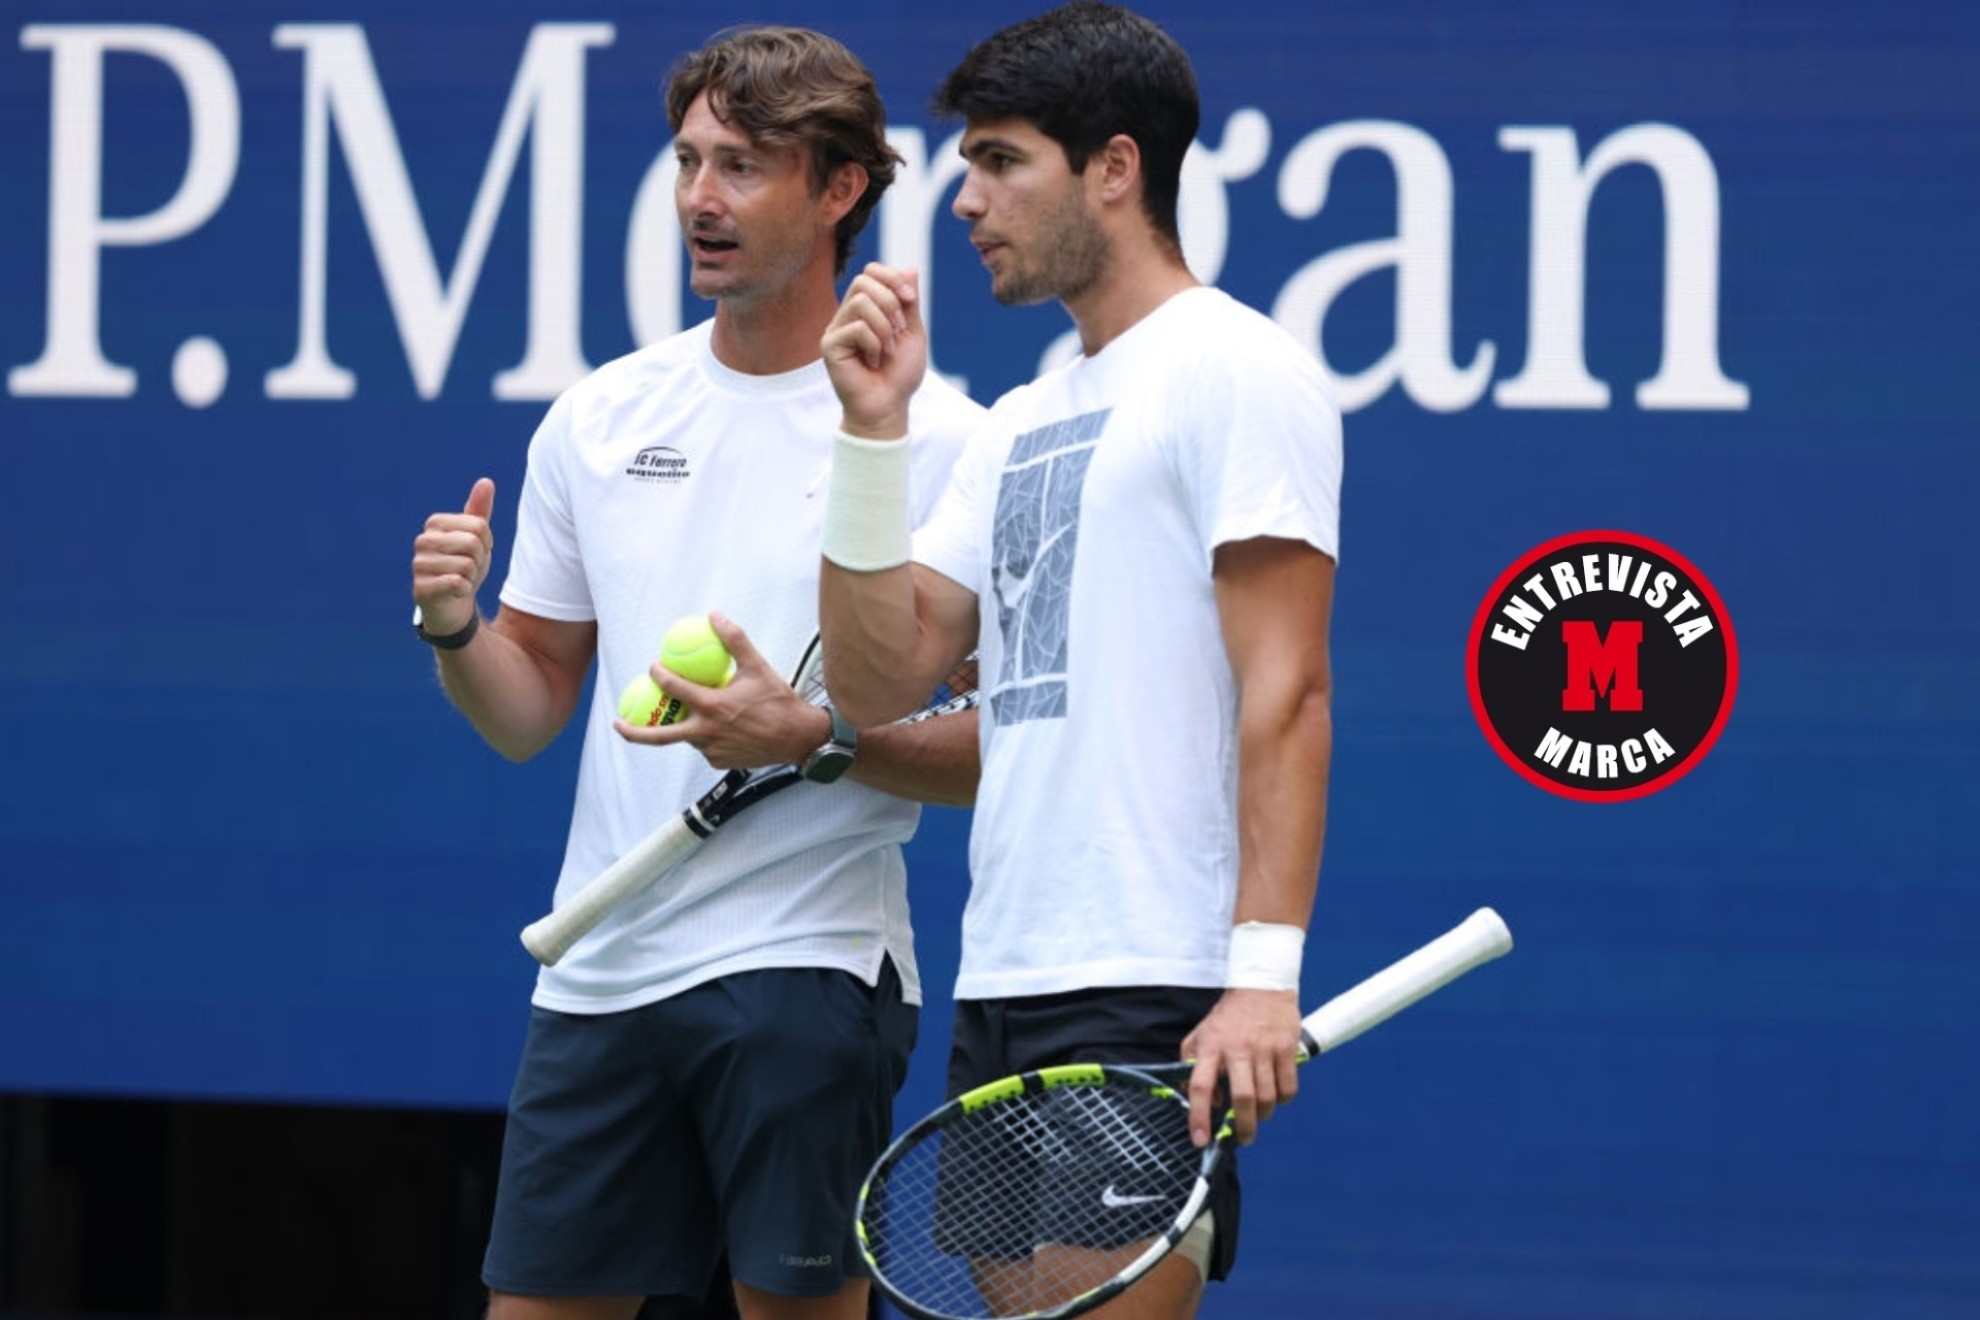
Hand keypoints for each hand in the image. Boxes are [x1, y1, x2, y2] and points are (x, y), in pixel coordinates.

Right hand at [412, 478, 494, 634]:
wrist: (452, 605)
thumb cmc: (464, 566)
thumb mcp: (477, 538)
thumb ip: (479, 511)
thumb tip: (486, 481)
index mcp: (435, 524)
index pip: (479, 525)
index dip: (486, 544)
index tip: (475, 553)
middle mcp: (422, 541)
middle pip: (472, 543)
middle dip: (479, 560)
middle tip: (468, 569)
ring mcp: (418, 565)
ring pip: (467, 565)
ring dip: (471, 577)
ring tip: (460, 579)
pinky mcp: (420, 588)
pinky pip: (457, 583)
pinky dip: (464, 590)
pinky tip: (455, 592)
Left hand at [614, 613, 830, 768]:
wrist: (799, 738)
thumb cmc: (779, 702)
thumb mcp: (758, 666)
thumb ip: (734, 640)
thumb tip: (715, 615)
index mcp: (712, 707)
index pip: (674, 689)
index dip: (659, 675)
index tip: (653, 667)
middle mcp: (706, 733)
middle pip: (659, 736)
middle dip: (633, 731)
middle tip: (618, 722)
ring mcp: (712, 751)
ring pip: (687, 737)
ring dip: (683, 726)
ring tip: (684, 714)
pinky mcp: (719, 763)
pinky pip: (705, 747)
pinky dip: (706, 736)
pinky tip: (718, 726)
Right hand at [821, 263, 924, 438]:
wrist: (888, 407)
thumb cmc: (899, 375)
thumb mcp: (912, 332)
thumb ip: (908, 302)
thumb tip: (910, 268)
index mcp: (866, 308)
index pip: (871, 272)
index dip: (892, 277)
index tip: (911, 298)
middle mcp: (847, 315)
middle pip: (864, 280)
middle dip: (890, 301)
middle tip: (899, 329)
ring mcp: (836, 329)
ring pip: (861, 302)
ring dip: (884, 326)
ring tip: (888, 350)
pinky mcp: (829, 345)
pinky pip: (856, 327)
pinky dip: (875, 344)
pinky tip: (874, 362)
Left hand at [1180, 988, 1303, 1147]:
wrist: (1260, 986)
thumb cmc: (1228, 1017)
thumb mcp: (1200, 1034)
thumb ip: (1193, 1064)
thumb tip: (1210, 1098)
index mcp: (1211, 1047)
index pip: (1200, 1086)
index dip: (1199, 1116)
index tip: (1201, 1139)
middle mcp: (1238, 1049)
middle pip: (1243, 1098)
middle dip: (1244, 1126)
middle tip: (1244, 1137)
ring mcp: (1265, 1049)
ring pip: (1268, 1097)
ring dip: (1264, 1114)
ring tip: (1260, 1114)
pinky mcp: (1287, 1048)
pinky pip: (1288, 1087)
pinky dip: (1283, 1099)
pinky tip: (1277, 1095)